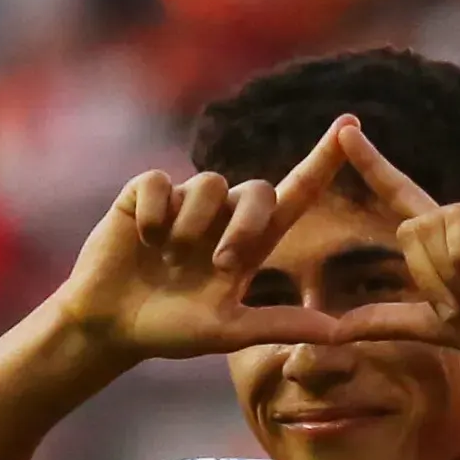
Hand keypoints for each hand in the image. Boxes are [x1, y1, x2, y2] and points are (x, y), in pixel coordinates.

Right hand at [49, 127, 354, 366]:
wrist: (109, 325)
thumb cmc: (169, 329)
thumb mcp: (228, 331)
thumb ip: (280, 325)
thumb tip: (341, 332)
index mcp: (249, 243)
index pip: (295, 194)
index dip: (322, 162)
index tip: (351, 127)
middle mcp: (222, 216)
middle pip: (258, 189)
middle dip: (245, 224)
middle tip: (221, 265)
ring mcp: (184, 201)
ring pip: (209, 184)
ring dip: (193, 226)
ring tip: (168, 256)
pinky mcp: (144, 193)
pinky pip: (162, 183)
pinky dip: (155, 214)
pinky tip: (143, 239)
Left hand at [319, 117, 459, 369]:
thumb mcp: (438, 325)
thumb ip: (389, 320)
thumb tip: (333, 330)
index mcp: (451, 237)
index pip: (402, 196)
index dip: (373, 166)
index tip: (344, 130)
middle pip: (408, 229)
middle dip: (427, 276)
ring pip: (428, 227)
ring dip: (447, 274)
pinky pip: (456, 224)